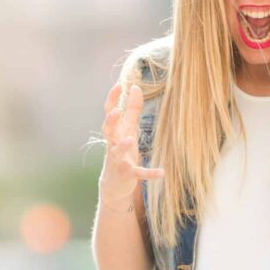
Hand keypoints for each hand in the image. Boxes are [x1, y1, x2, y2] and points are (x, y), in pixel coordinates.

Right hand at [98, 82, 164, 206]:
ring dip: (123, 146)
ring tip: (130, 139)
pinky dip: (150, 173)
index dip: (112, 99)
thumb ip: (131, 110)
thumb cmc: (121, 150)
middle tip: (116, 111)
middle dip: (110, 121)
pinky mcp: (128, 174)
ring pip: (118, 152)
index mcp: (114, 132)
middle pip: (107, 131)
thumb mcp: (127, 129)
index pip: (109, 113)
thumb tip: (135, 87)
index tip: (119, 85)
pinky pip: (138, 173)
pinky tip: (162, 172)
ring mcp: (119, 160)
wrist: (114, 184)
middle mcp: (113, 144)